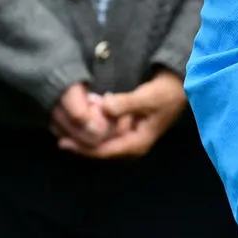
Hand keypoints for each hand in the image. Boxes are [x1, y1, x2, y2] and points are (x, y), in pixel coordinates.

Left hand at [57, 71, 186, 159]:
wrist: (181, 85)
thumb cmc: (167, 93)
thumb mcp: (149, 97)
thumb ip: (126, 103)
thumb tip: (104, 106)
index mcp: (137, 143)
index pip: (105, 151)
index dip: (83, 148)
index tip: (63, 141)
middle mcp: (131, 145)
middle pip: (99, 149)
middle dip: (79, 142)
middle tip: (57, 134)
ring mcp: (129, 137)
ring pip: (100, 140)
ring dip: (84, 133)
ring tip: (62, 126)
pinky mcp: (126, 128)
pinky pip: (104, 131)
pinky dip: (92, 125)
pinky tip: (80, 117)